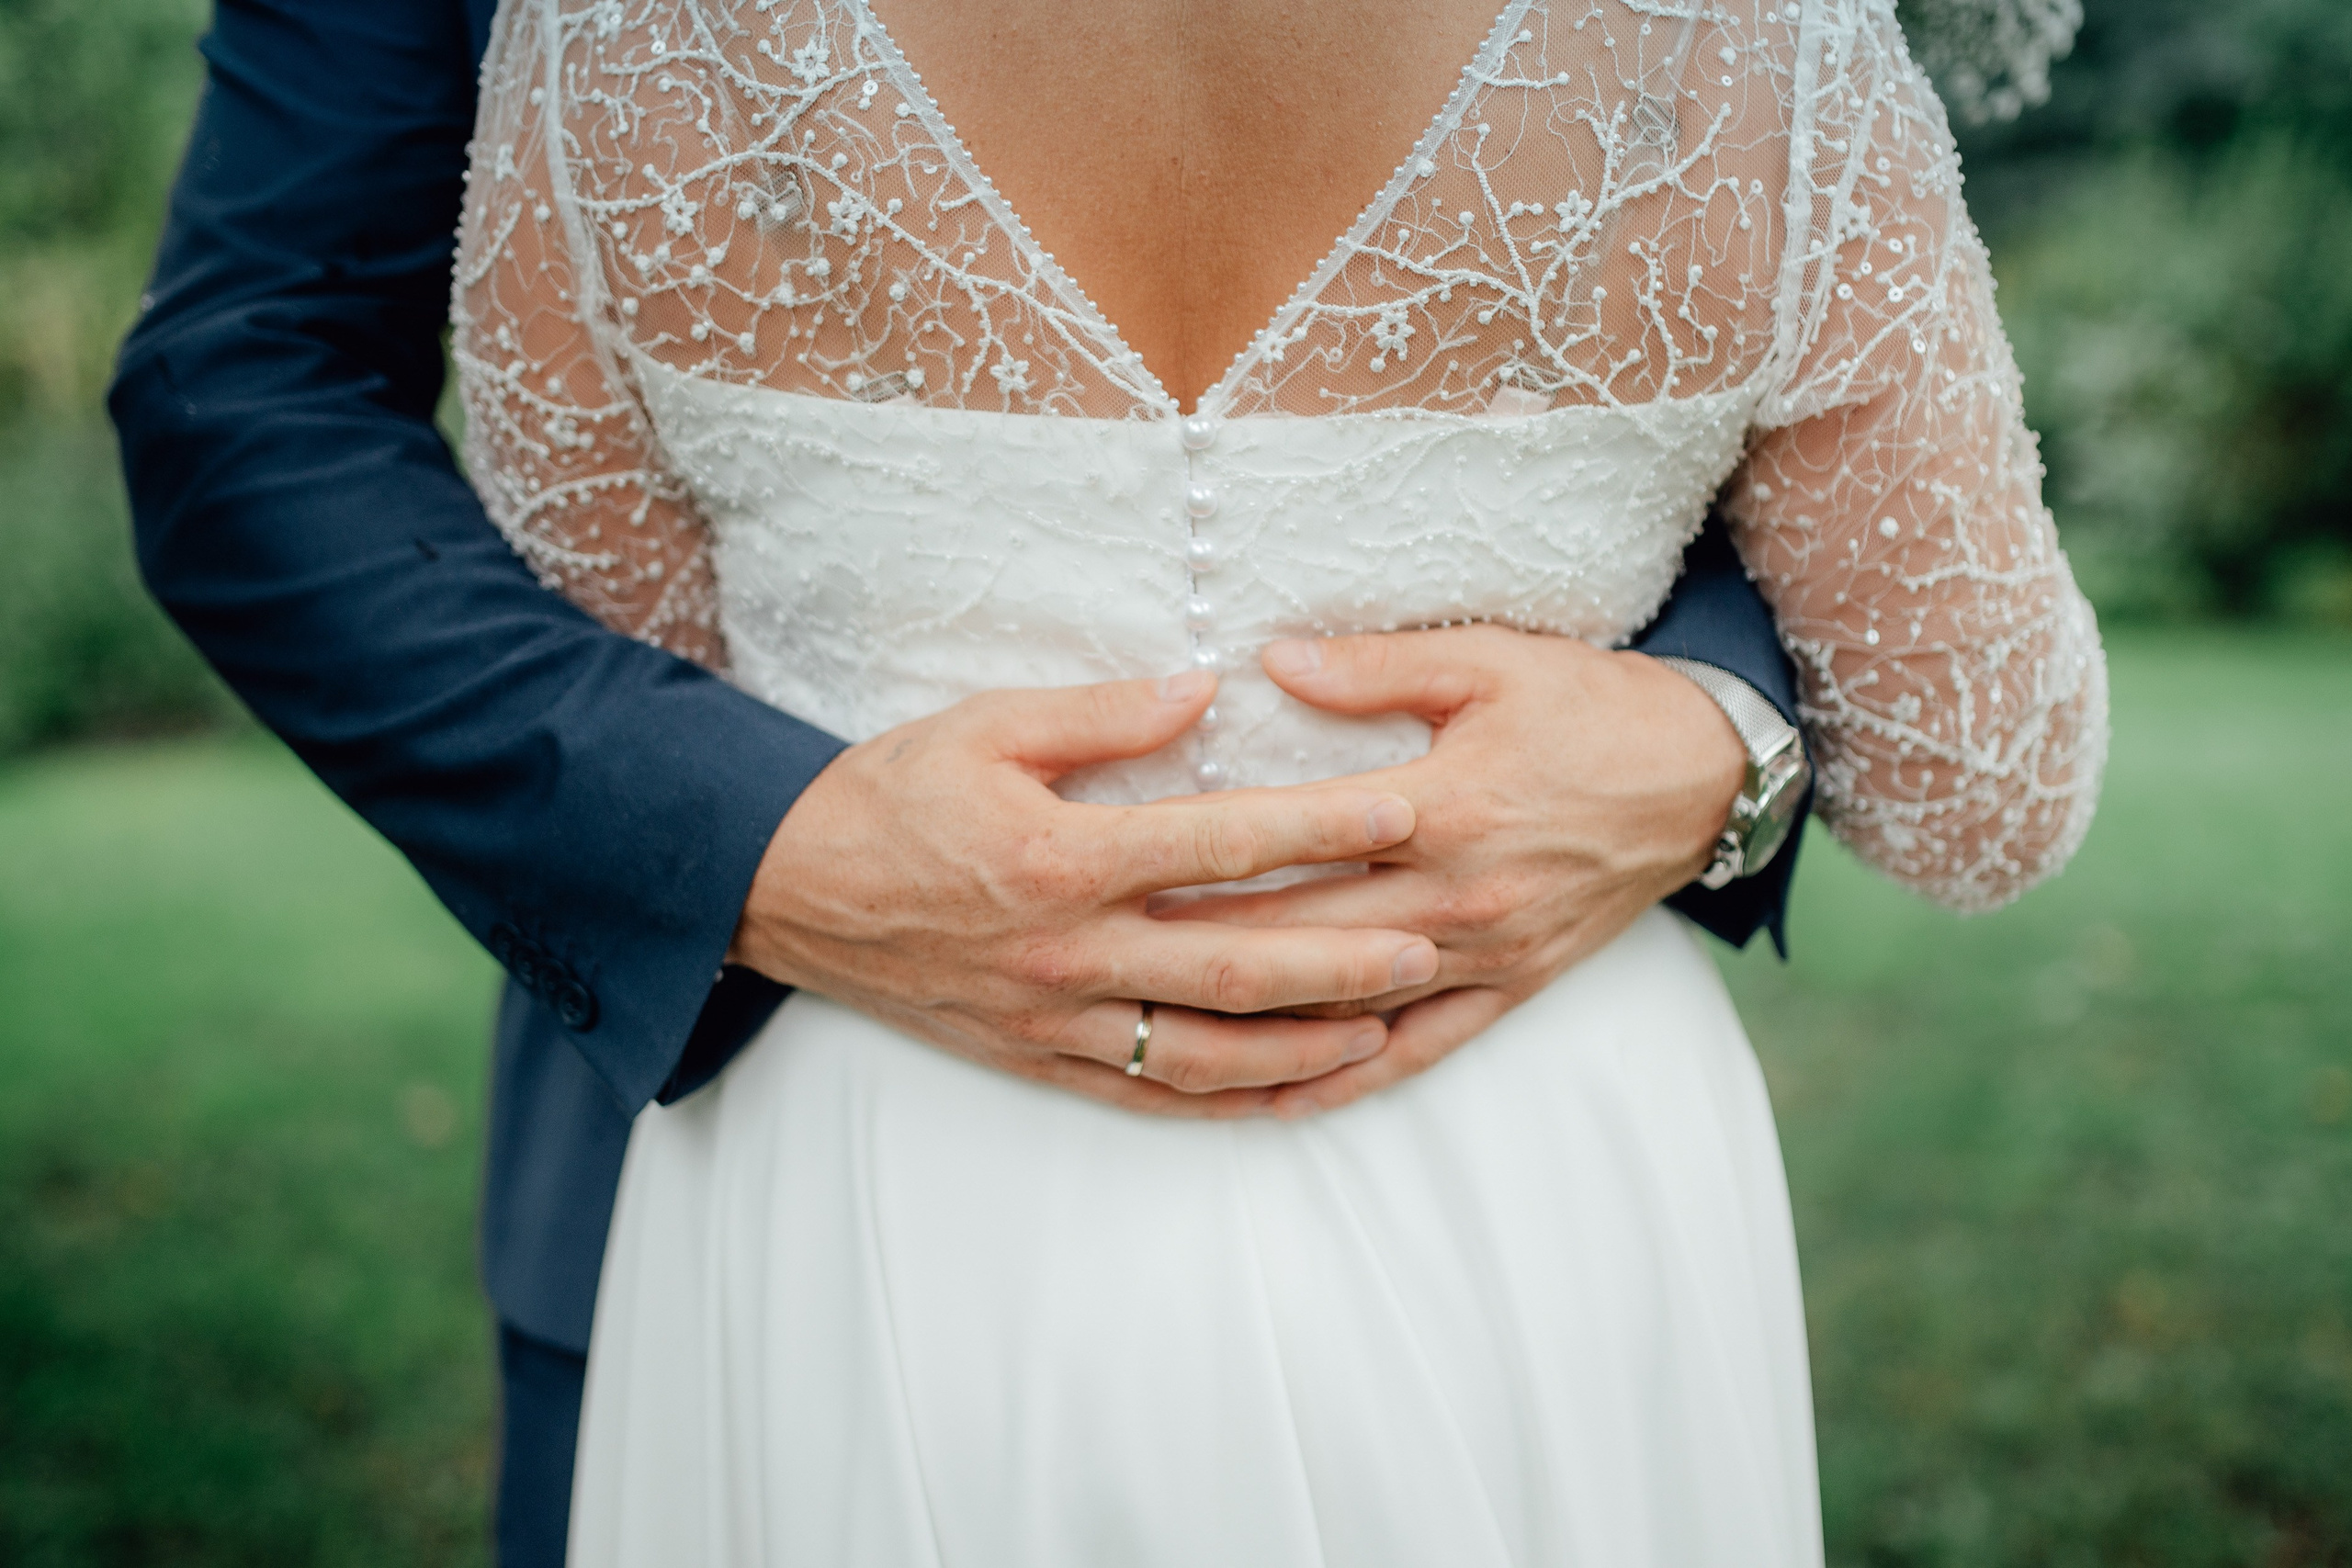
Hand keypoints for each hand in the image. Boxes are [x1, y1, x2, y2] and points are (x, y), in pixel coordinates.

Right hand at [727, 670, 1440, 1115]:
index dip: (1322, 826)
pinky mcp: (1040, 1060)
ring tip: (1386, 1025)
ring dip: (1304, 1044)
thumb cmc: (889, 795)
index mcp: (1063, 859)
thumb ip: (1102, 713)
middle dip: (1345, 960)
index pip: (1221, 844)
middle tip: (1433, 944)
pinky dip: (1228, 1099)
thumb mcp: (986, 726)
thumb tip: (1203, 688)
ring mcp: (1057, 1020)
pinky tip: (1292, 1090)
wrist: (785, 889)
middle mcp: (1070, 953)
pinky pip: (1150, 1095)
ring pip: (1206, 1049)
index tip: (1405, 807)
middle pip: (1236, 966)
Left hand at [1174, 626, 1744, 1115]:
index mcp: (1442, 810)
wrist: (1702, 774)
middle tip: (1102, 955)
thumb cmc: (1590, 705)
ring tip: (1156, 1030)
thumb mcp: (1487, 662)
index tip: (1117, 867)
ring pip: (1346, 1005)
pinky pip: (1418, 1050)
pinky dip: (1345, 1079)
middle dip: (1195, 949)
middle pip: (1299, 937)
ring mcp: (1484, 955)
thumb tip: (1271, 662)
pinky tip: (1275, 1100)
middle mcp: (1457, 898)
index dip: (1199, 858)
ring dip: (1251, 1021)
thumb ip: (1373, 669)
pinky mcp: (1510, 988)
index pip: (1293, 841)